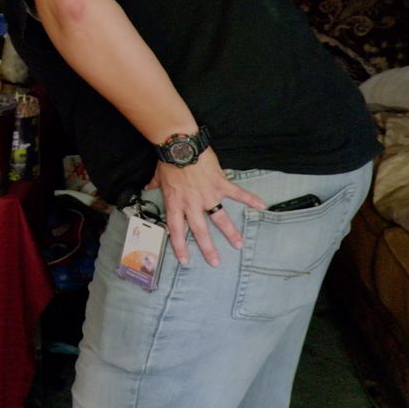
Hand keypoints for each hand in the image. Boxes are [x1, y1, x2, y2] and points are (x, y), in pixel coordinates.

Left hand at [150, 151, 265, 267]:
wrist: (179, 145)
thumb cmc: (167, 160)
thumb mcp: (157, 176)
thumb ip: (154, 185)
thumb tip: (147, 188)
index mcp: (176, 203)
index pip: (177, 230)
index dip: (180, 246)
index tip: (186, 261)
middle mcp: (192, 203)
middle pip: (200, 230)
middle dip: (208, 248)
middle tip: (216, 262)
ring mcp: (208, 194)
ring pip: (220, 218)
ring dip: (230, 232)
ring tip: (239, 244)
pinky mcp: (220, 183)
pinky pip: (237, 193)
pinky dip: (250, 199)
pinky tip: (262, 206)